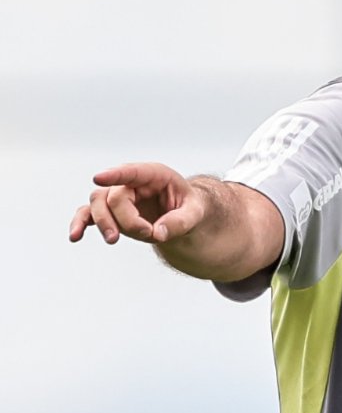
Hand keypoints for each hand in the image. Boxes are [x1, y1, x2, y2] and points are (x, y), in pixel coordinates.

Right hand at [69, 163, 205, 244]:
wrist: (182, 214)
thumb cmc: (189, 207)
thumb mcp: (195, 213)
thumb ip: (180, 222)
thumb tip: (158, 232)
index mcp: (155, 175)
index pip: (134, 172)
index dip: (117, 175)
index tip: (99, 178)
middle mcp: (132, 183)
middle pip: (115, 196)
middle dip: (126, 219)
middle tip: (146, 234)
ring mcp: (118, 196)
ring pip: (97, 203)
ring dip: (103, 223)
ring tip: (113, 240)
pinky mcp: (110, 211)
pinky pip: (88, 214)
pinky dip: (80, 224)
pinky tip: (75, 237)